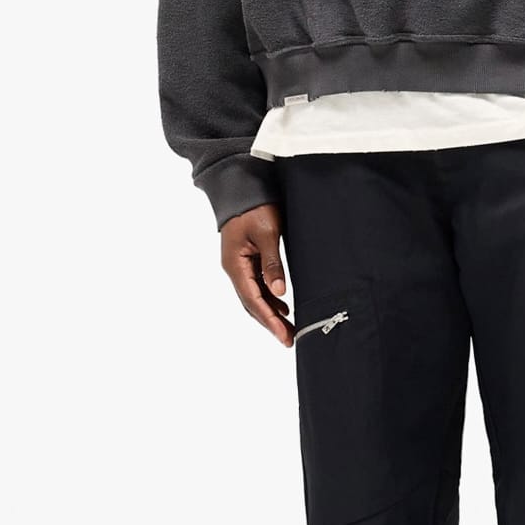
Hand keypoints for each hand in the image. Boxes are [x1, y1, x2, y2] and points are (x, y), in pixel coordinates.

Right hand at [220, 202, 293, 347]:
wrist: (242, 186)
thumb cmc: (254, 206)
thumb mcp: (267, 233)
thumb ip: (272, 263)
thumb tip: (279, 292)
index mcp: (235, 265)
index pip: (253, 300)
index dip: (269, 320)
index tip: (284, 336)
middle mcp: (235, 269)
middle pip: (252, 303)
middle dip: (270, 322)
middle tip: (289, 339)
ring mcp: (240, 264)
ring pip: (255, 296)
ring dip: (270, 312)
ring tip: (289, 327)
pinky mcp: (247, 258)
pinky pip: (257, 285)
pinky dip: (269, 297)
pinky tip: (282, 304)